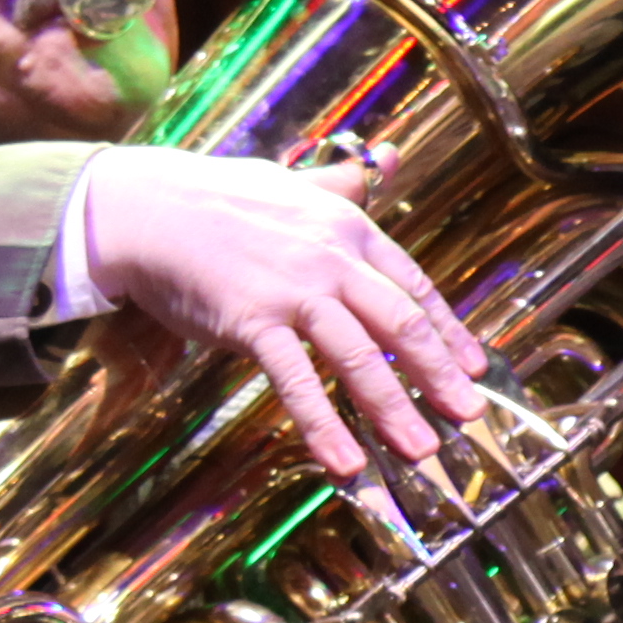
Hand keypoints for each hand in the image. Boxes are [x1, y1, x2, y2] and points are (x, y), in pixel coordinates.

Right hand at [80, 148, 490, 477]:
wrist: (147, 207)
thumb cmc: (219, 197)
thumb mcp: (293, 182)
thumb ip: (343, 183)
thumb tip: (387, 158)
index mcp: (349, 228)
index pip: (413, 286)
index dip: (448, 331)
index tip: (475, 367)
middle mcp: (332, 259)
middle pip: (400, 323)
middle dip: (439, 375)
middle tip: (467, 415)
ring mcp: (294, 291)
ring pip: (359, 357)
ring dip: (395, 408)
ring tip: (421, 450)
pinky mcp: (253, 321)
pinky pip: (297, 381)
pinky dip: (324, 425)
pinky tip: (346, 463)